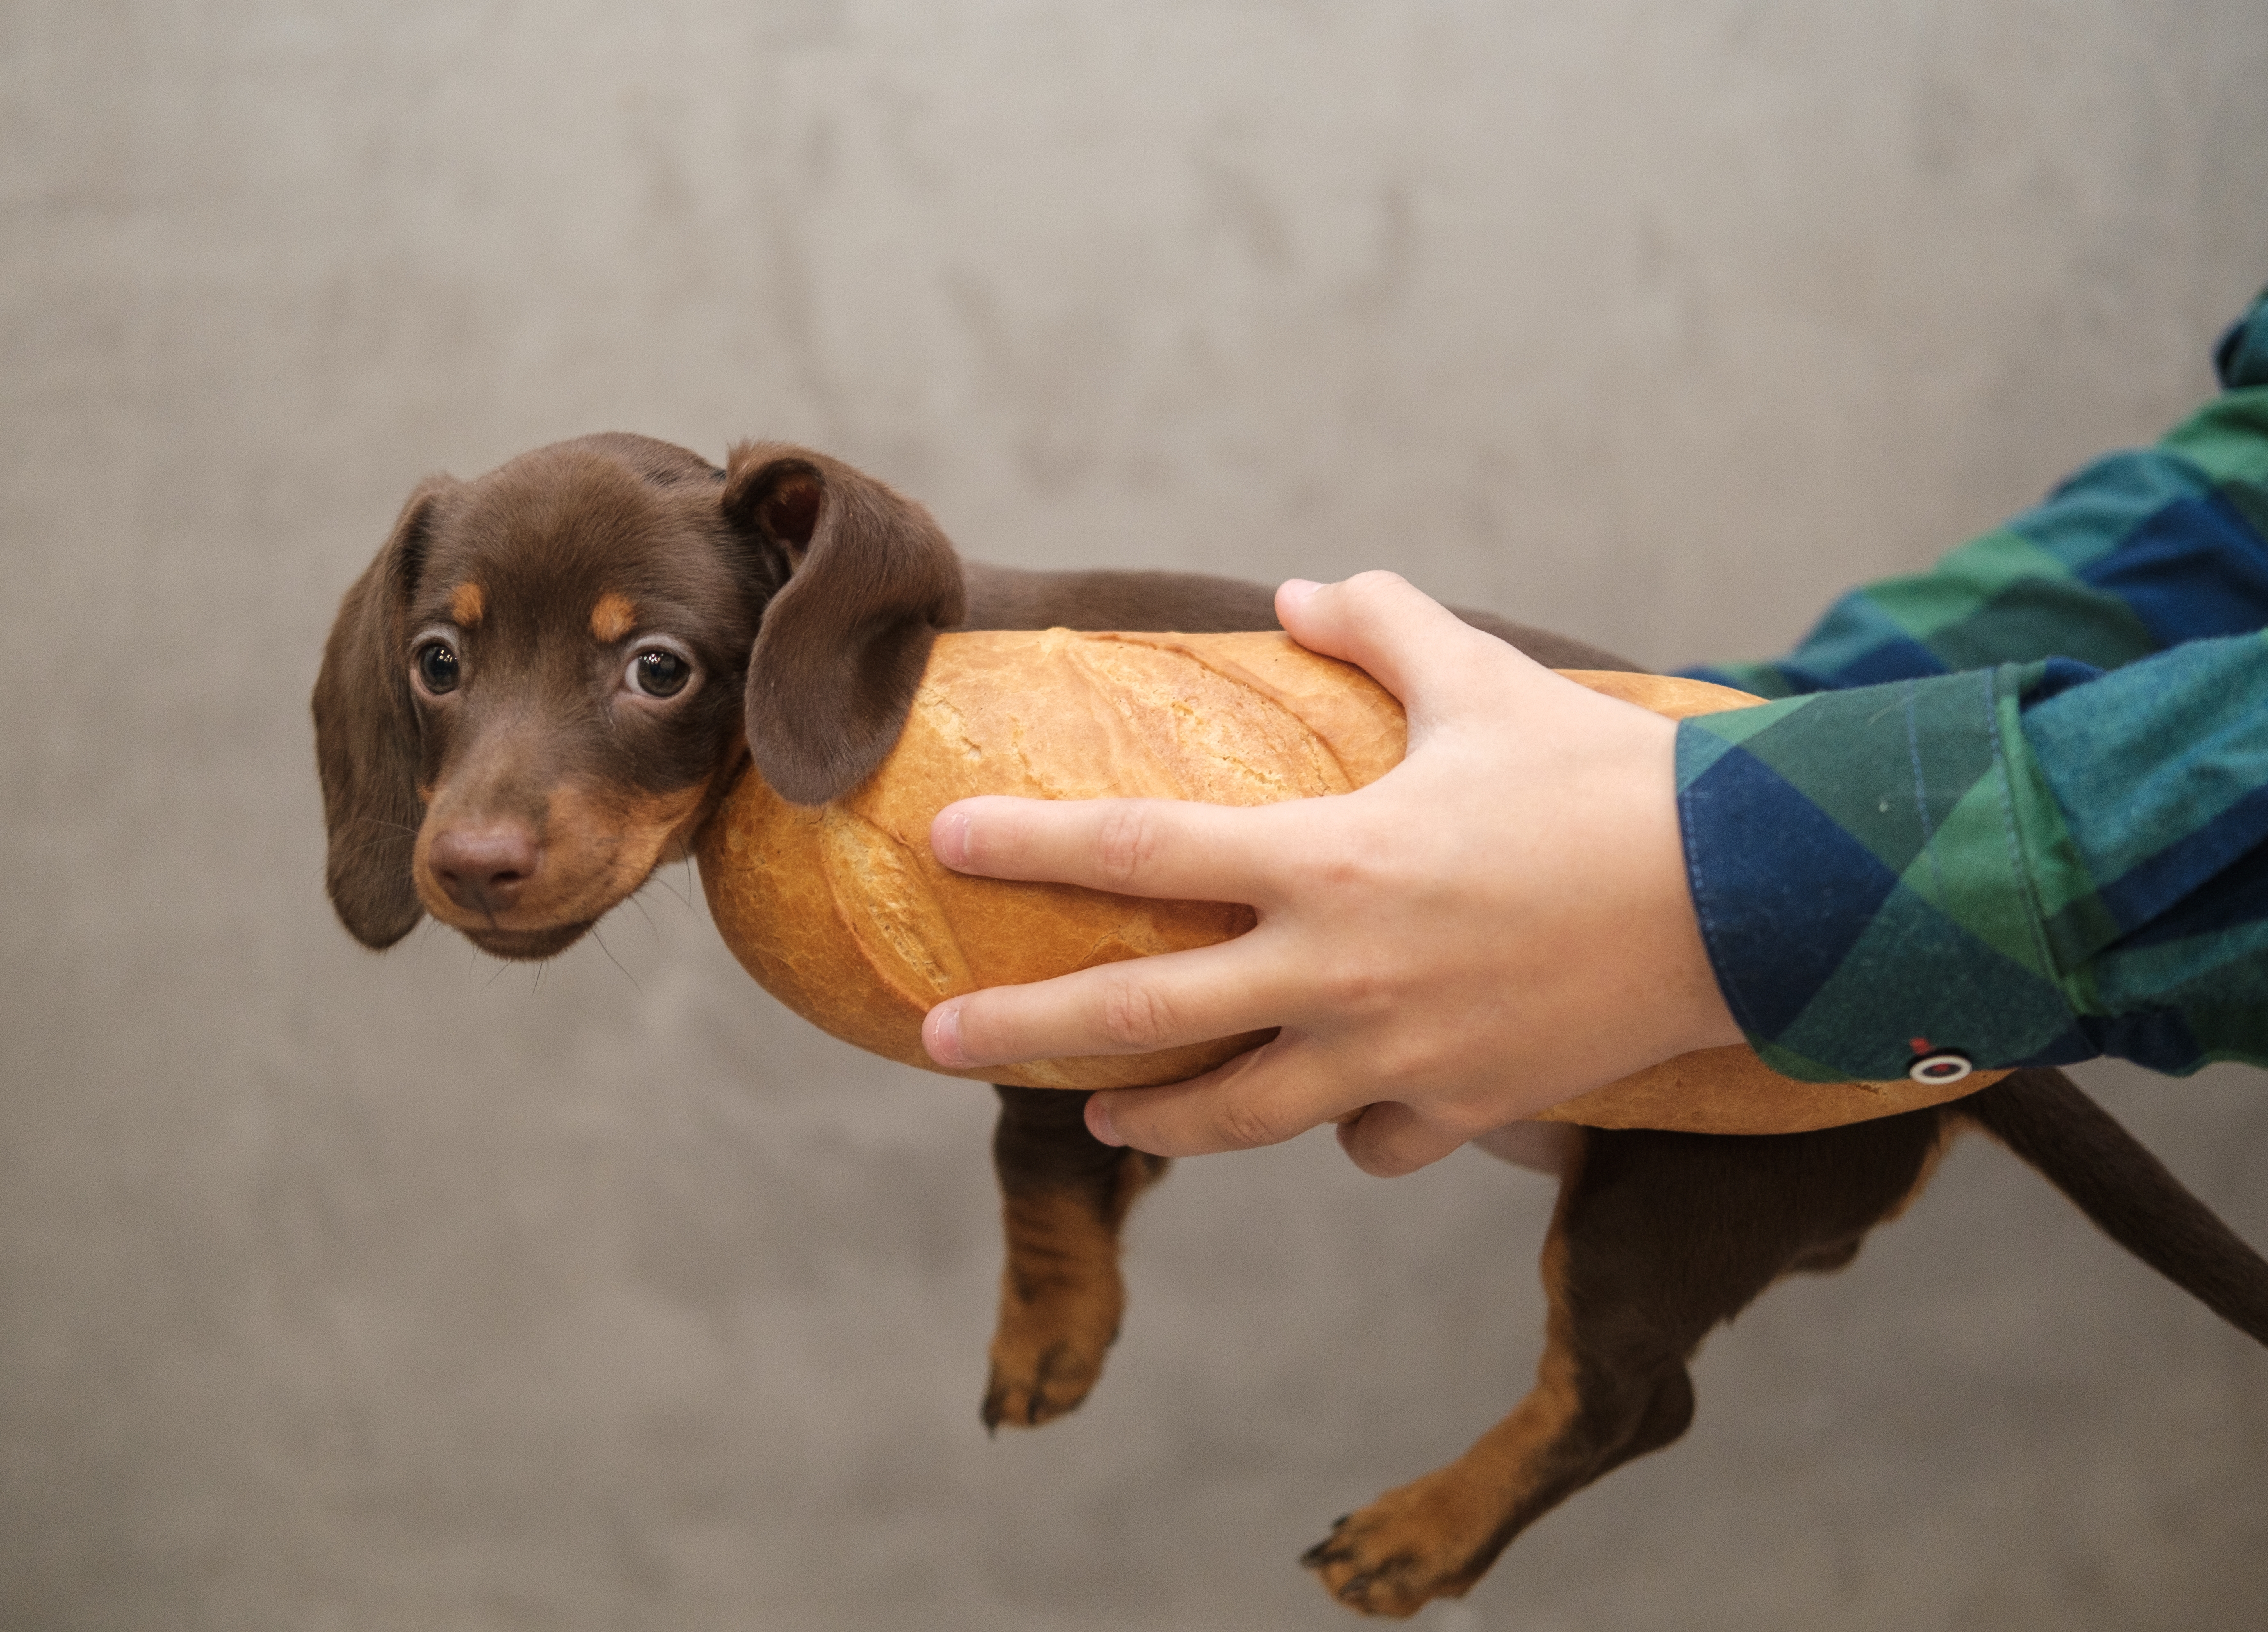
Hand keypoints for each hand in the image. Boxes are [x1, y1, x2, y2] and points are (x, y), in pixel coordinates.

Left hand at [920, 572, 1741, 1175]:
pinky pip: (1369, 1141)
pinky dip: (1345, 1129)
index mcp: (1330, 858)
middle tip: (939, 1040)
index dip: (1032, 843)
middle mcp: (1340, 972)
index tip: (947, 841)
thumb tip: (1301, 595)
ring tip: (1105, 1111)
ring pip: (1236, 1114)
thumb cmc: (1611, 779)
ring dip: (1157, 1115)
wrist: (1750, 898)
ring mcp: (1397, 1056)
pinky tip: (1338, 1109)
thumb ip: (1384, 627)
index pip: (1140, 848)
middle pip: (1143, 1013)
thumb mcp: (1488, 681)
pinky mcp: (1462, 1109)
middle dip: (1025, 1029)